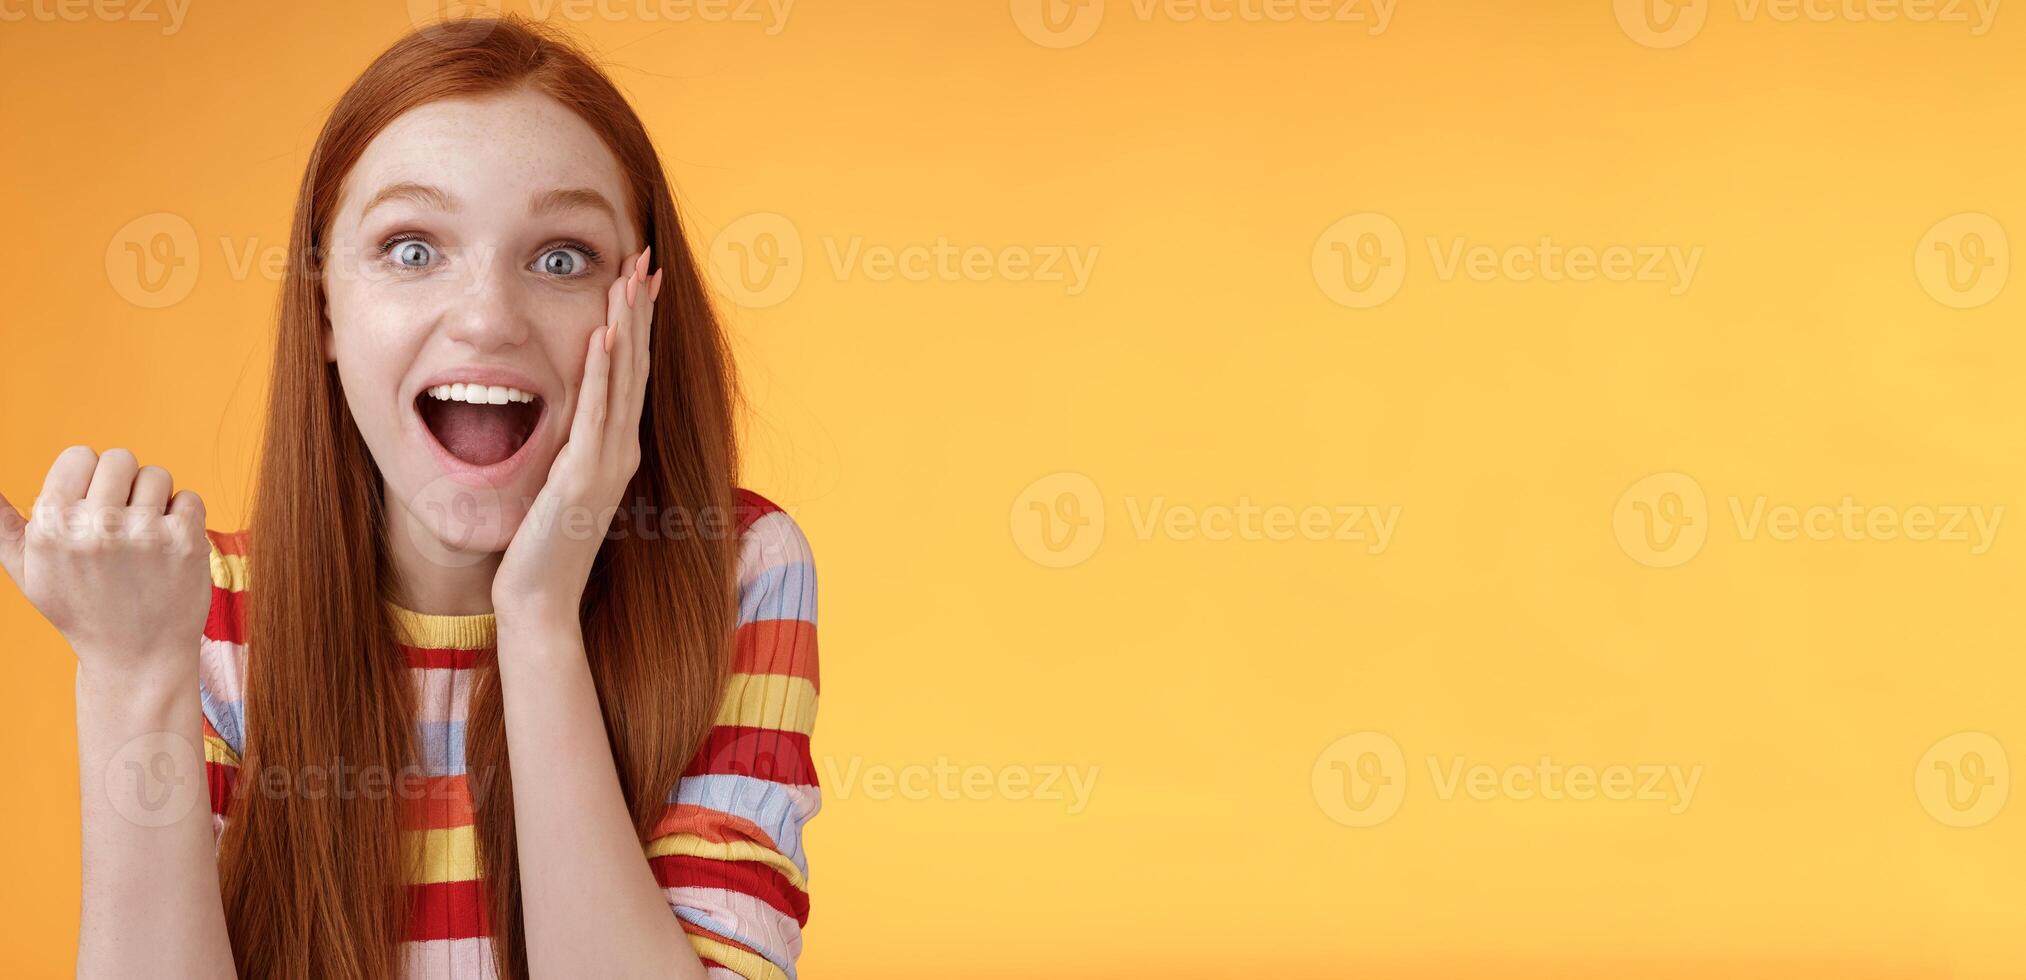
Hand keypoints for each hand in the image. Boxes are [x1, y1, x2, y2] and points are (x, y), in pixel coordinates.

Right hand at [0, 446, 210, 676]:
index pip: (79, 454)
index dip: (88, 477)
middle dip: (123, 484)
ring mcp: (143, 532)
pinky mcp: (185, 542)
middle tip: (122, 521)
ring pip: (157, 475)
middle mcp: (95, 525)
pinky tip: (168, 549)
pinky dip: (184, 518)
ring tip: (144, 538)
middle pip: (120, 458)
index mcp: (52, 525)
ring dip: (154, 501)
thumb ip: (3, 526)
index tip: (92, 505)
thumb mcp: (30, 571)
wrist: (137, 658)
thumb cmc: (81, 610)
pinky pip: (189, 498)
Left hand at [492, 248, 661, 622]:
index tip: (640, 280)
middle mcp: (620, 450)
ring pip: (622, 381)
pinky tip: (604, 335)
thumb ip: (565, 449)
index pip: (630, 373)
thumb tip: (559, 415)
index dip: (638, 324)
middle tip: (644, 259)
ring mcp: (607, 464)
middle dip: (639, 310)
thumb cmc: (541, 549)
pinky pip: (595, 413)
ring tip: (630, 279)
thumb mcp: (557, 486)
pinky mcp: (583, 477)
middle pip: (635, 366)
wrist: (538, 600)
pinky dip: (602, 372)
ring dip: (627, 325)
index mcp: (615, 449)